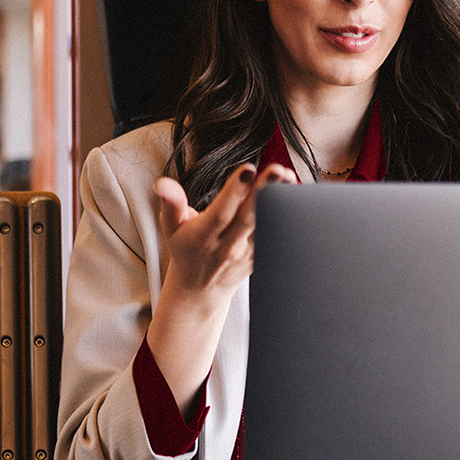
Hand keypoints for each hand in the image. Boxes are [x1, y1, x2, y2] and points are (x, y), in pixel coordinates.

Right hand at [145, 161, 293, 411]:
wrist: (200, 289)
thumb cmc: (186, 249)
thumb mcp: (170, 227)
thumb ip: (170, 203)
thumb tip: (162, 183)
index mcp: (205, 234)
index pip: (222, 211)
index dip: (235, 191)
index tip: (248, 171)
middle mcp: (229, 244)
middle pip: (250, 216)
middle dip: (265, 192)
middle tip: (279, 170)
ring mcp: (248, 253)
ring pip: (267, 225)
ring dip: (280, 203)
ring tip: (290, 179)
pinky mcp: (261, 257)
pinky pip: (276, 237)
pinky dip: (288, 219)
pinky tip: (298, 197)